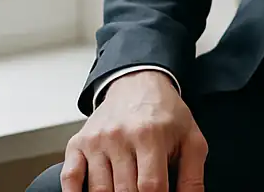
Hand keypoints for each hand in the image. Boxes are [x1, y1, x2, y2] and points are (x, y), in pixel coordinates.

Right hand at [61, 71, 206, 191]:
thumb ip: (193, 178)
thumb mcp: (191, 140)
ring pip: (99, 190)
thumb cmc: (166, 115)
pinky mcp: (78, 143)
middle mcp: (118, 136)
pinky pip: (70, 177)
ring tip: (126, 190)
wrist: (136, 83)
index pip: (151, 187)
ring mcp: (95, 140)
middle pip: (125, 191)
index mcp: (149, 135)